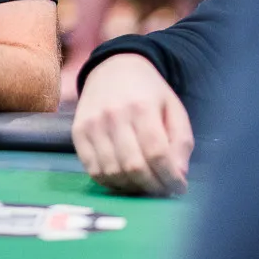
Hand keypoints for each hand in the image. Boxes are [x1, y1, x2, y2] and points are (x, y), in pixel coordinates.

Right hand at [71, 53, 192, 196]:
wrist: (113, 68)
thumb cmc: (149, 92)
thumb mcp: (175, 109)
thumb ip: (181, 142)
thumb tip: (178, 176)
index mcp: (142, 106)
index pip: (157, 153)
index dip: (170, 177)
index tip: (179, 187)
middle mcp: (114, 115)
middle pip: (134, 166)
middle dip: (153, 187)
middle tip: (163, 190)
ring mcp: (92, 124)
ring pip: (112, 172)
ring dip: (133, 188)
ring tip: (145, 185)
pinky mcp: (77, 132)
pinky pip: (93, 170)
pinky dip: (111, 183)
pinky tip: (125, 180)